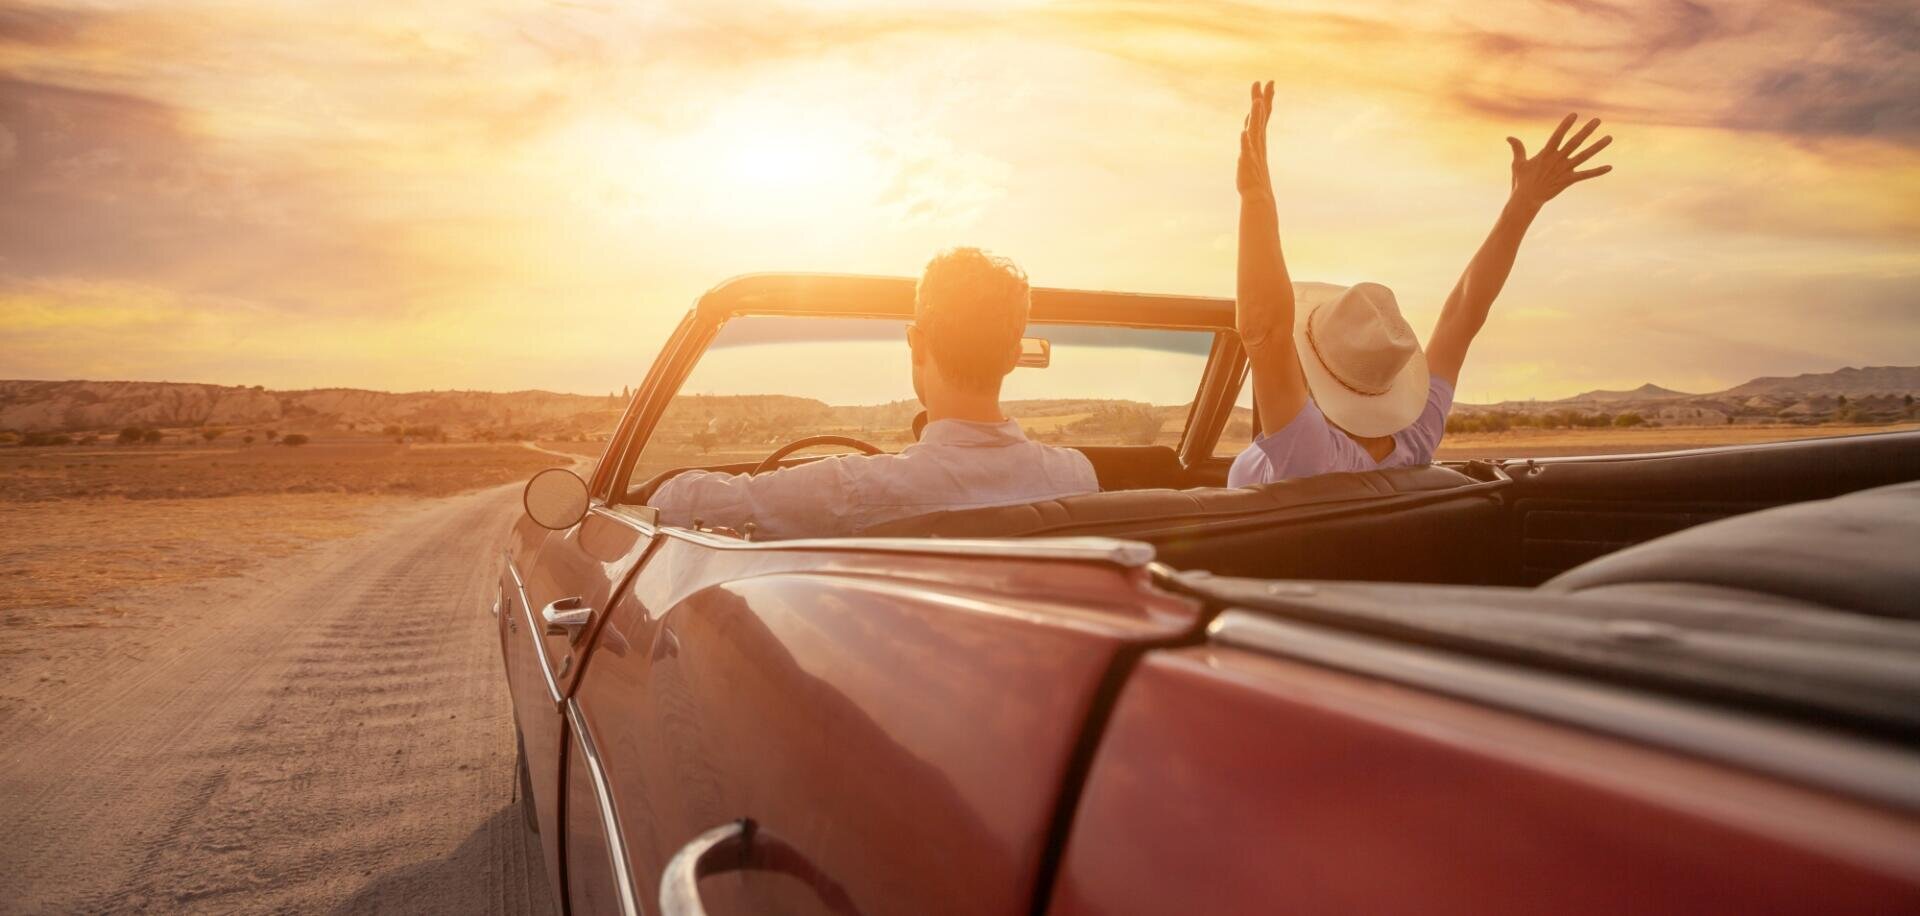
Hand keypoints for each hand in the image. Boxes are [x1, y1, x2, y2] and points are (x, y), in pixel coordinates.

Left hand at [1237, 80, 1274, 196]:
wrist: (1257, 196)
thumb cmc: (1254, 175)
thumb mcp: (1252, 152)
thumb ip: (1251, 137)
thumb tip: (1248, 124)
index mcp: (1259, 138)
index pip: (1264, 115)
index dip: (1267, 98)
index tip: (1269, 82)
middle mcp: (1258, 142)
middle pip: (1261, 117)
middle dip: (1263, 99)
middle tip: (1268, 82)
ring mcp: (1253, 152)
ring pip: (1255, 131)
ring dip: (1256, 117)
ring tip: (1257, 103)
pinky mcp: (1247, 163)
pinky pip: (1246, 151)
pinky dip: (1245, 142)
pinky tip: (1244, 132)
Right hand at [1506, 114, 1611, 209]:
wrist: (1526, 200)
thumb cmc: (1521, 181)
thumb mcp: (1518, 163)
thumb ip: (1518, 149)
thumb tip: (1509, 137)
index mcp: (1546, 154)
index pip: (1558, 136)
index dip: (1565, 125)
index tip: (1574, 114)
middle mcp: (1557, 160)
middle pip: (1575, 142)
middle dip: (1587, 131)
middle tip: (1598, 120)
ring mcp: (1564, 170)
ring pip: (1584, 156)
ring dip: (1597, 147)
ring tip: (1610, 138)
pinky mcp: (1568, 181)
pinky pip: (1585, 175)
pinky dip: (1597, 171)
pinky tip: (1609, 167)